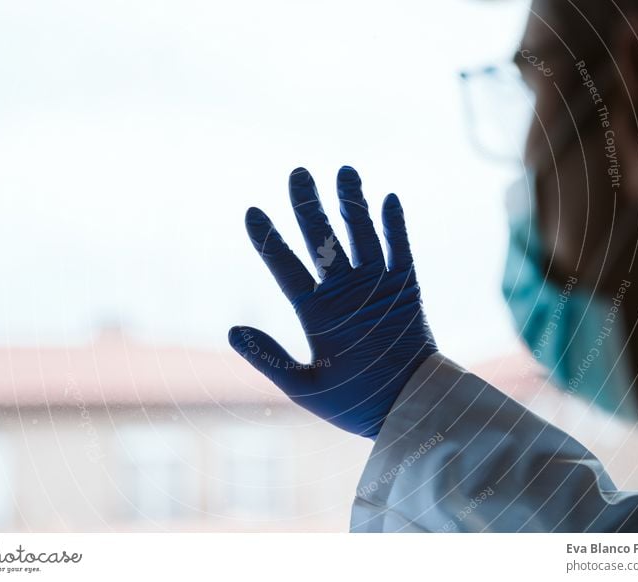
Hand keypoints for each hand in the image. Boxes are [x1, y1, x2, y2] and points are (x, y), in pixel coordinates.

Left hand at [228, 166, 436, 437]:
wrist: (405, 411)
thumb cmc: (354, 404)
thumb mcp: (304, 386)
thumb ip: (269, 358)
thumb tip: (232, 330)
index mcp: (314, 311)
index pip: (285, 265)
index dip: (269, 239)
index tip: (252, 212)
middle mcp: (342, 292)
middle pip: (322, 238)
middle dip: (309, 205)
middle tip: (298, 173)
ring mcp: (375, 287)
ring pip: (361, 235)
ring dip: (353, 203)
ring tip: (344, 171)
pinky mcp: (406, 289)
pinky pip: (401, 250)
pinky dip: (395, 226)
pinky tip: (387, 199)